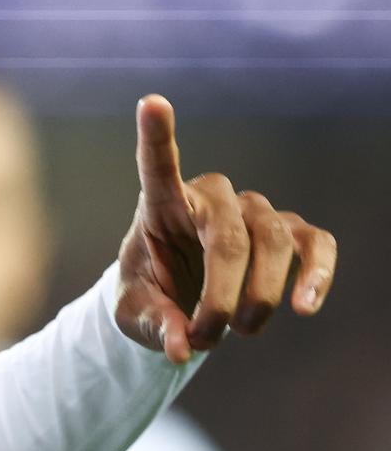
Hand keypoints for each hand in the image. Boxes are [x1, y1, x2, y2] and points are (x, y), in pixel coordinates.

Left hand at [115, 94, 336, 361]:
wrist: (178, 301)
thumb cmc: (149, 295)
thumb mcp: (133, 315)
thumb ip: (154, 326)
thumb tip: (181, 348)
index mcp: (160, 205)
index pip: (157, 165)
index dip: (157, 135)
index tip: (151, 102)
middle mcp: (210, 198)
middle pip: (230, 238)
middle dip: (222, 297)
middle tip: (206, 338)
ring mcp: (253, 212)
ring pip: (274, 242)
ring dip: (261, 297)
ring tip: (241, 332)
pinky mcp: (289, 233)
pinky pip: (315, 243)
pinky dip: (317, 274)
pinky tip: (305, 305)